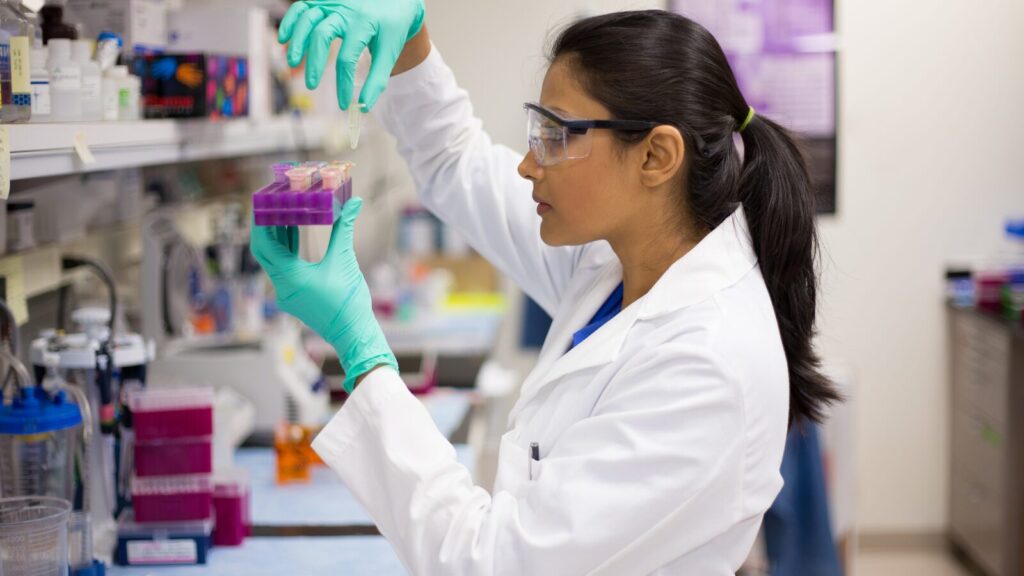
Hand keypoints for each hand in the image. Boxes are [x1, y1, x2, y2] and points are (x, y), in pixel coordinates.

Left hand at [250, 198, 396, 391]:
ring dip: (276, 236)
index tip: (261, 202)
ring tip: (280, 210)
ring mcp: (286, 293)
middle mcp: (282, 287)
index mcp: (290, 278)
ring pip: (273, 259)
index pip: (264, 245)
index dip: (260, 222)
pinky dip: (286, 249)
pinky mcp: (294, 295)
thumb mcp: (345, 260)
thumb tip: (353, 203)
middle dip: (265, 226)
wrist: (353, 333)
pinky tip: (292, 232)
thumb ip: (344, 229)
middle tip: (268, 203)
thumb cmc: (349, 301)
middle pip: (264, 251)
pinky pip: (282, 267)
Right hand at [278, 0, 425, 110]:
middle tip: (312, 85)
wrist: (397, 2)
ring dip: (297, 41)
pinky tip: (284, 39)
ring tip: (292, 63)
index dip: (343, 84)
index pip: (348, 58)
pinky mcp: (325, 0)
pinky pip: (302, 7)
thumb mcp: (390, 52)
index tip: (343, 104)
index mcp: (364, 24)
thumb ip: (377, 79)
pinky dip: (290, 21)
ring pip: (308, 19)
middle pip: (322, 35)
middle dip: (314, 62)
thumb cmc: (393, 29)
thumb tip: (364, 106)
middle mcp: (346, 10)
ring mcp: (333, 2)